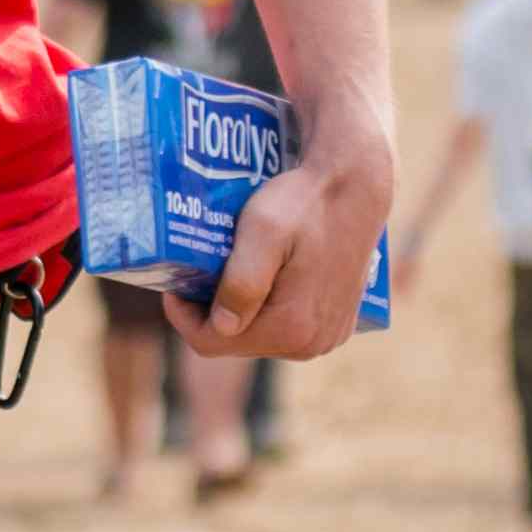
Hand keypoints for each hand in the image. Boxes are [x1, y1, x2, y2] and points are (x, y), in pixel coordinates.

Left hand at [191, 125, 396, 359]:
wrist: (356, 188)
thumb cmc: (304, 204)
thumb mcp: (263, 233)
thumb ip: (242, 282)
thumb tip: (223, 326)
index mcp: (292, 328)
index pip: (209, 342)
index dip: (183, 315)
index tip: (176, 284)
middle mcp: (312, 344)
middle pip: (235, 343)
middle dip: (211, 312)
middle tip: (202, 272)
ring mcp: (328, 337)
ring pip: (260, 337)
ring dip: (239, 311)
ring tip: (231, 271)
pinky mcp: (336, 326)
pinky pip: (287, 329)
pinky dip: (267, 309)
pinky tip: (263, 277)